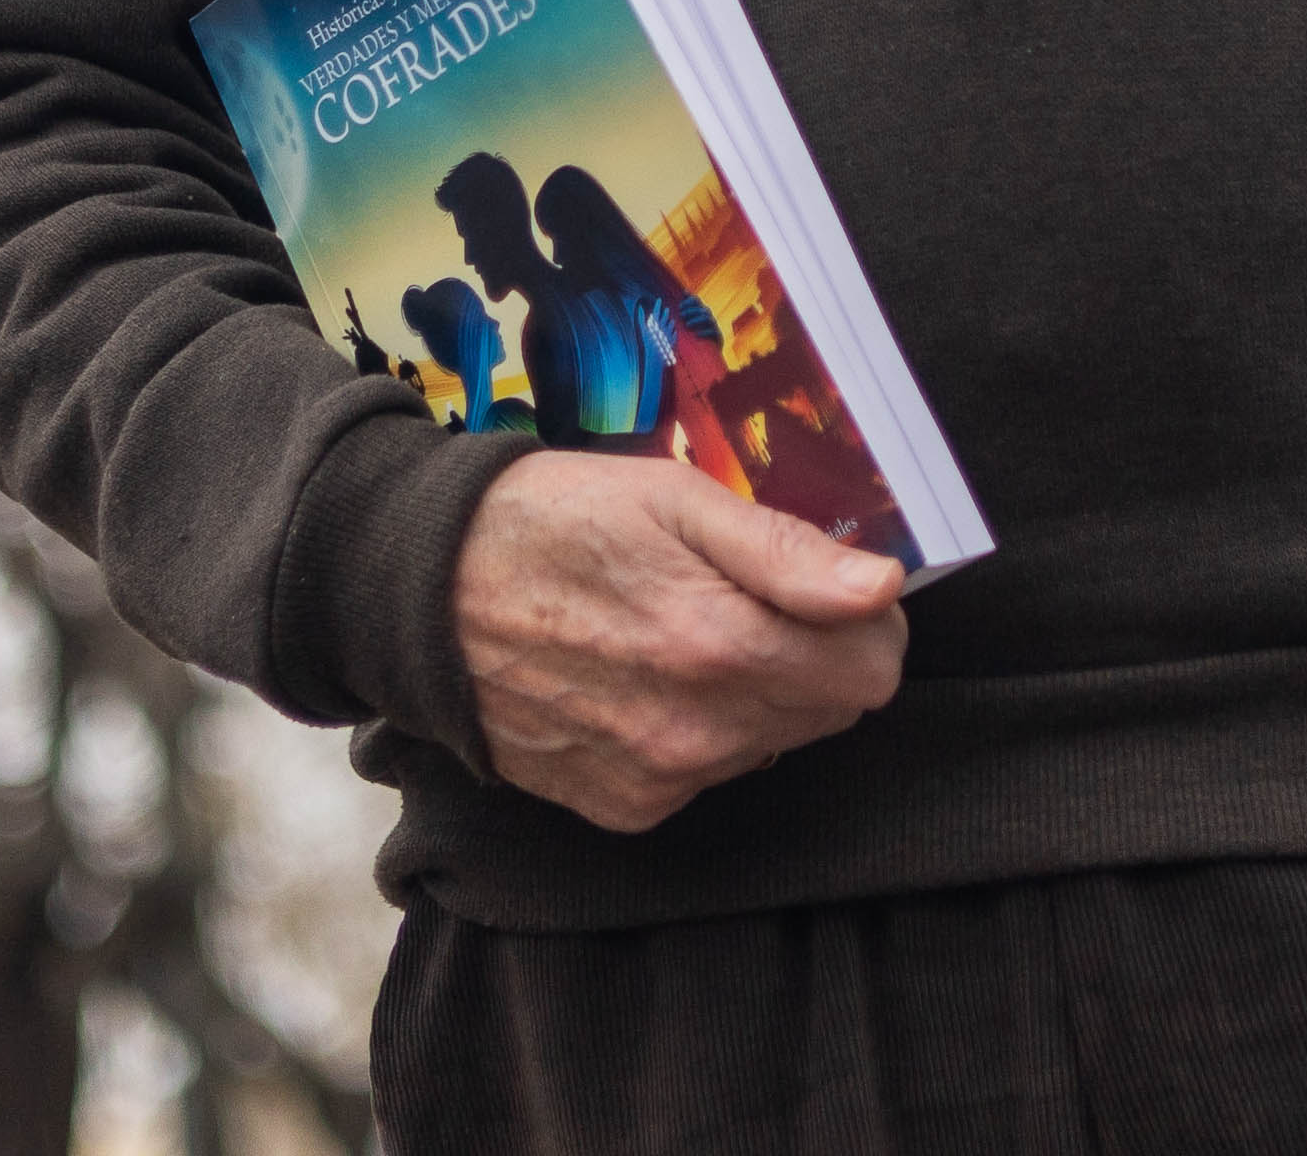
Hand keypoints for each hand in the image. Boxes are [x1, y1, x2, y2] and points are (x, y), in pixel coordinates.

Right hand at [454, 453, 906, 831]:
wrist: (424, 593)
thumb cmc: (553, 522)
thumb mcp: (673, 498)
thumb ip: (786, 551)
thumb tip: (882, 589)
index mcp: (719, 643)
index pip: (873, 670)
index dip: (862, 619)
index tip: (820, 584)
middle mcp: (696, 732)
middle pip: (830, 711)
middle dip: (810, 652)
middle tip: (739, 595)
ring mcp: (658, 780)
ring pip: (773, 743)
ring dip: (755, 693)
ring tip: (680, 628)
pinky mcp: (624, 808)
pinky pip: (709, 774)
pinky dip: (697, 729)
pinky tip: (642, 676)